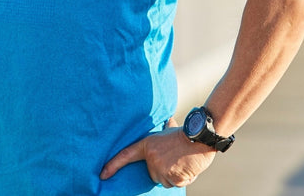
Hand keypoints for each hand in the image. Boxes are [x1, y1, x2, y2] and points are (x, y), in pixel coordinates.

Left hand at [100, 119, 215, 188]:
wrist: (200, 137)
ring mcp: (161, 168)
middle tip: (175, 157)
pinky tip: (187, 166)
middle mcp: (151, 158)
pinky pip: (176, 184)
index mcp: (147, 145)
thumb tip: (166, 119)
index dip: (113, 165)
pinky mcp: (173, 177)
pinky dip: (183, 179)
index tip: (102, 174)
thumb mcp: (169, 128)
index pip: (126, 156)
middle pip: (153, 175)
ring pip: (165, 181)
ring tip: (182, 161)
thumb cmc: (185, 133)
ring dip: (174, 175)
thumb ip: (164, 127)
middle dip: (164, 170)